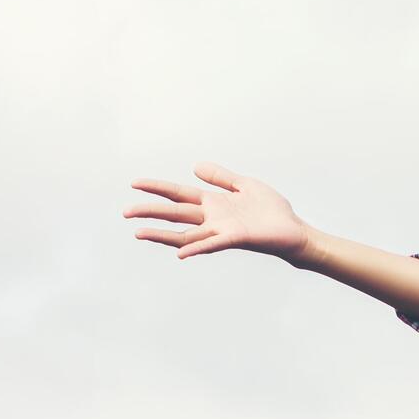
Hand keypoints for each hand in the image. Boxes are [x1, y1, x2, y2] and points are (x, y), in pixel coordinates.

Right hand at [123, 162, 313, 261]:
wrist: (293, 231)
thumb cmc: (272, 211)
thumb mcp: (244, 184)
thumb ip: (220, 177)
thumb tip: (194, 166)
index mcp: (213, 203)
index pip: (178, 194)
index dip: (158, 188)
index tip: (135, 183)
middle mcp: (212, 219)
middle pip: (175, 214)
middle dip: (150, 212)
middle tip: (125, 212)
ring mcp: (221, 231)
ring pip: (185, 234)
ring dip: (162, 235)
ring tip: (139, 233)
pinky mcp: (235, 238)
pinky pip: (211, 244)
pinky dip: (196, 247)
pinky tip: (181, 252)